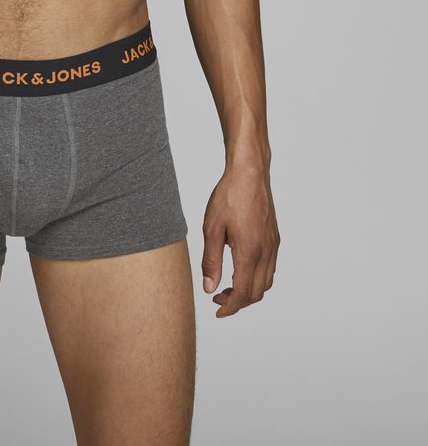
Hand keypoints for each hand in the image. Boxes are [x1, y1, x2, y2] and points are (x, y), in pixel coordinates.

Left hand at [201, 162, 279, 317]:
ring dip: (249, 291)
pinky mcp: (274, 238)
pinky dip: (257, 278)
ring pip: (266, 282)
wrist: (250, 173)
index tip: (217, 310)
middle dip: (238, 301)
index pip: (243, 293)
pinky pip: (270, 268)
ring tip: (228, 285)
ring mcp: (273, 245)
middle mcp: (266, 252)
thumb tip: (210, 287)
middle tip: (217, 296)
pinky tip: (240, 268)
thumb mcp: (211, 228)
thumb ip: (211, 261)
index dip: (230, 307)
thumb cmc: (229, 196)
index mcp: (249, 252)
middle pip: (257, 293)